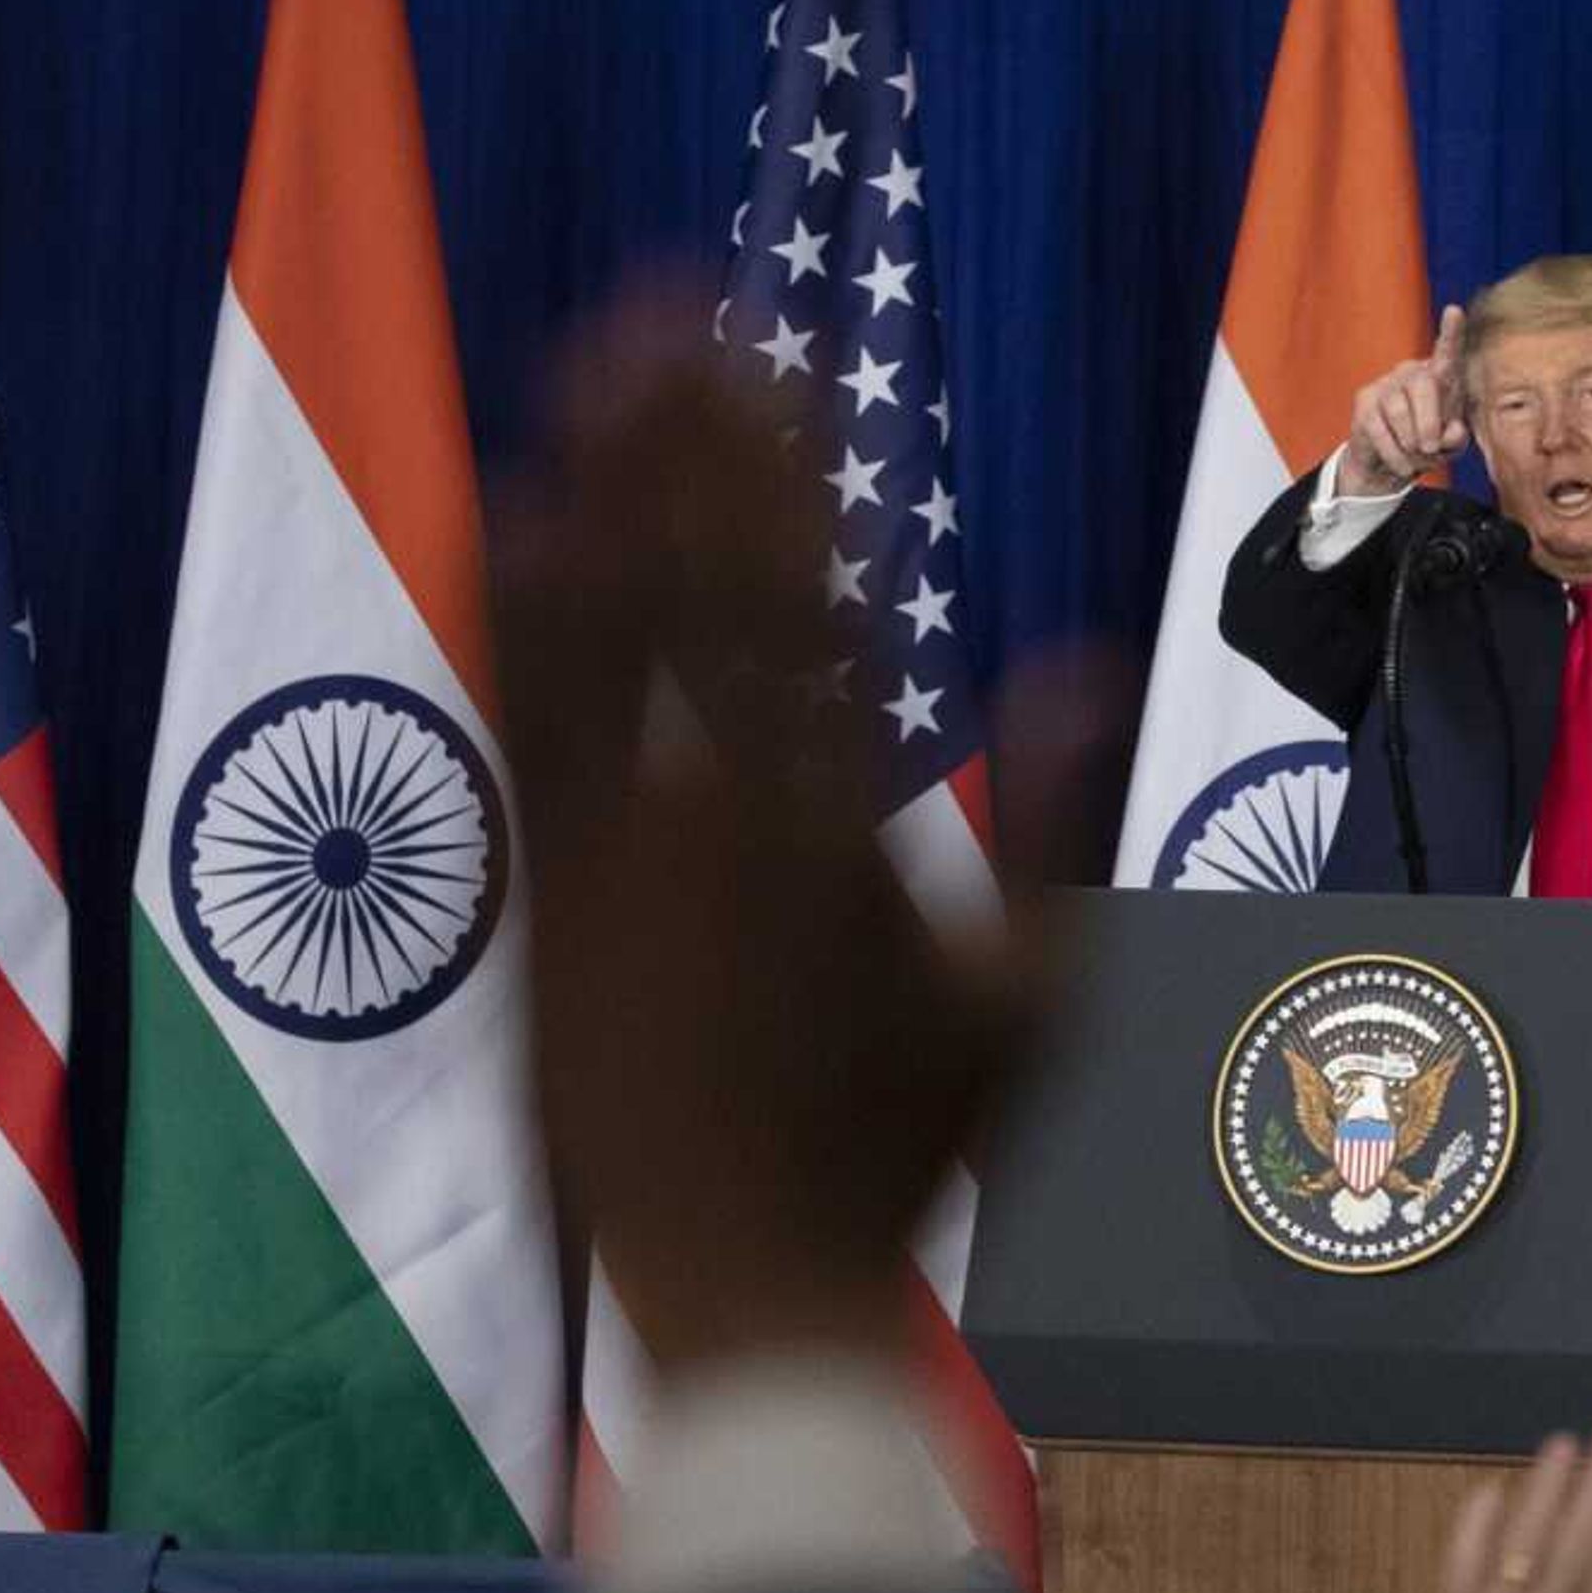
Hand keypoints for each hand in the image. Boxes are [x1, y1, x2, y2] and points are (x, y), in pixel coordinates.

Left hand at [497, 294, 1074, 1372]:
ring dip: (591, 493)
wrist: (748, 1287)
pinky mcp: (539, 907)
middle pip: (689, 583)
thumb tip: (1079, 655)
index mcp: (840, 827)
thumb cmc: (906, 1153)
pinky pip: (524, 730)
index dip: (778, 464)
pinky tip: (512, 525)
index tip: (768, 354)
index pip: (805, 600)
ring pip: (591, 639)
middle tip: (663, 305)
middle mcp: (713, 818)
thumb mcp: (1035, 1001)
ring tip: (579, 378)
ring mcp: (611, 862)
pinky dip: (520, 620)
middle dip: (680, 435)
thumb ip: (1055, 819)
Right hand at [1339, 304, 1464, 494]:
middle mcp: (1413, 372)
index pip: (1448, 351)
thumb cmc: (1430, 444)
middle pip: (1422, 386)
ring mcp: (1386, 384)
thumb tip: (1451, 432)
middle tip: (1431, 448)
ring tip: (1417, 459)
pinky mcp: (1365, 401)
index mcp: (1442, 376)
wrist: (1392, 462)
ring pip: (1398, 412)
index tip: (1454, 312)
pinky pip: (1379, 429)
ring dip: (1411, 444)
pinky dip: (1394, 453)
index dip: (1451, 333)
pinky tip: (1402, 464)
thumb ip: (1457, 438)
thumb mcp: (1451, 446)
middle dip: (1429, 423)